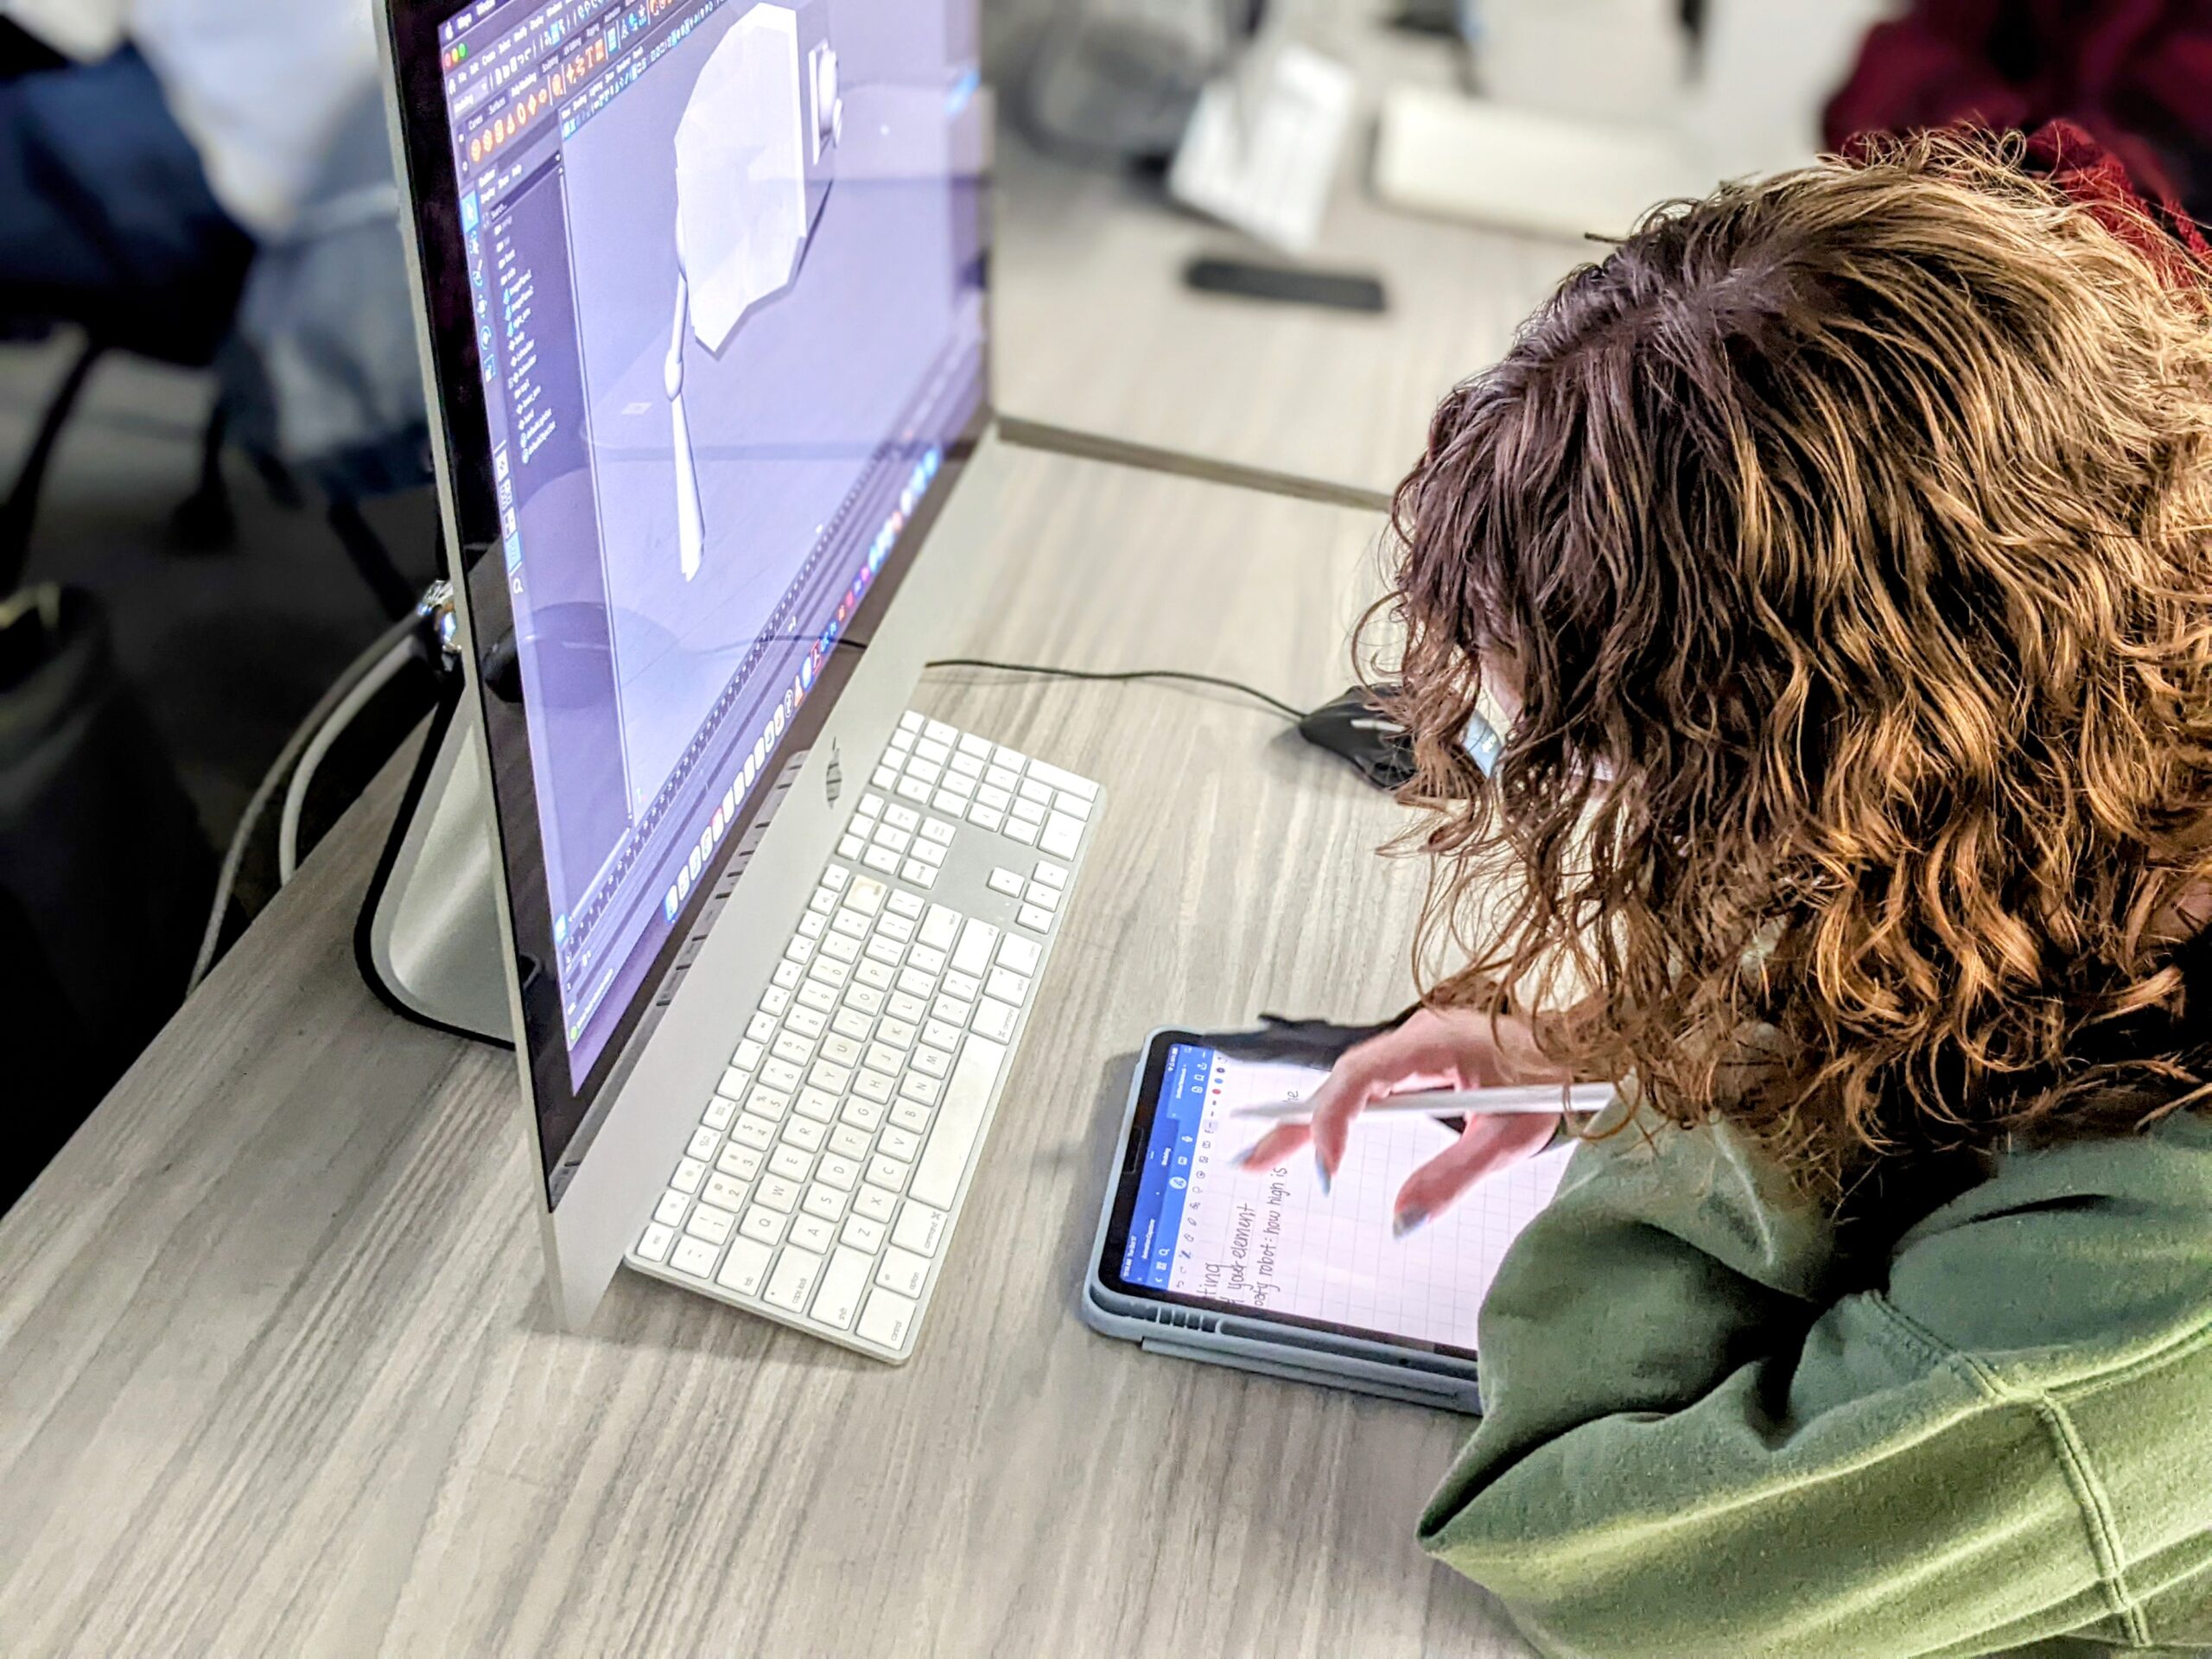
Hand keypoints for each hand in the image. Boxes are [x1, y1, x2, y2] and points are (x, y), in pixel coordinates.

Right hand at [1235, 1006, 1564, 1235]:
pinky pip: (1364, 1085)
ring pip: (1345, 1082)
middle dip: (1293, 1123)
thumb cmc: (1556, 1082)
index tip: (1327, 1173)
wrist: (1584, 1048)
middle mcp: (1413, 1037)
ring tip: (1265, 1154)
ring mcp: (1413, 1046)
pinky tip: (1317, 1138)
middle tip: (1251, 1161)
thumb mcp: (1508, 1139)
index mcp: (1432, 1042)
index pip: (1359, 1078)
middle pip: (1337, 1080)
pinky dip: (1335, 1113)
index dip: (1333, 1123)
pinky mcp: (1417, 1059)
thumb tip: (1402, 1220)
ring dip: (1307, 1118)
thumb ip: (1453, 1178)